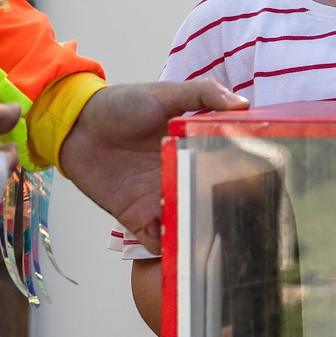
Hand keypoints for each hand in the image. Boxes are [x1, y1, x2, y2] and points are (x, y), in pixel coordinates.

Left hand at [57, 79, 247, 251]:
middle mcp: (181, 179)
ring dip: (199, 231)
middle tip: (240, 217)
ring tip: (208, 231)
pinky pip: (159, 239)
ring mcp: (160, 200)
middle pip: (212, 203)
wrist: (76, 124)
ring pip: (190, 225)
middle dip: (225, 212)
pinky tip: (174, 235)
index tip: (259, 184)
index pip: (227, 169)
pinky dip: (168, 243)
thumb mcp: (167, 93)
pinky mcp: (137, 217)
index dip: (243, 178)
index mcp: (194, 150)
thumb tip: (242, 105)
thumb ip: (205, 95)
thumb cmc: (121, 104)